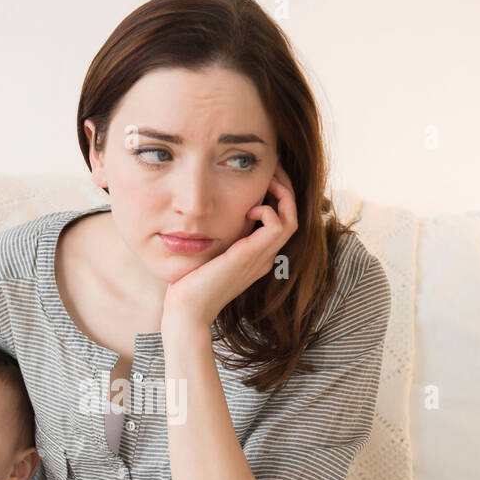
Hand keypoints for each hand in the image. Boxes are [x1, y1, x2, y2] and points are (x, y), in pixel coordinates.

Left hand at [160, 162, 298, 333]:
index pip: (281, 220)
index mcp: (257, 256)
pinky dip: (268, 210)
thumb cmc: (189, 283)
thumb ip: (217, 234)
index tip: (263, 177)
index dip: (277, 195)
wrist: (187, 310)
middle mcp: (264, 257)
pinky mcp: (251, 257)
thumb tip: (210, 212)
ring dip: (283, 194)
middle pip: (291, 216)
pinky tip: (248, 209)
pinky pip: (278, 226)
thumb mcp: (208, 251)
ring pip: (291, 219)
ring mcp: (261, 258)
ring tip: (267, 180)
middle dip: (285, 188)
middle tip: (272, 169)